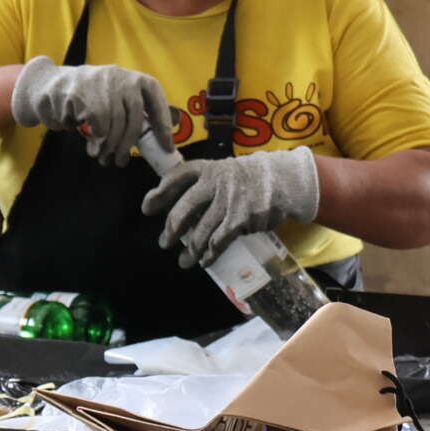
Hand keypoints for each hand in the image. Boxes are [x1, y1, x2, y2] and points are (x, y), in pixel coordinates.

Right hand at [10, 57, 173, 166]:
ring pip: (113, 123)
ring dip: (109, 146)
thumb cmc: (87, 98)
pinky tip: (91, 146)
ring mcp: (99, 84)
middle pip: (133, 117)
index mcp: (132, 78)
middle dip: (127, 144)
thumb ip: (130, 113)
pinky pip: (95, 125)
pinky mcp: (80, 94)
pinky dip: (95, 140)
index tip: (167, 146)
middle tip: (121, 161)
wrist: (48, 85)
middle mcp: (119, 77)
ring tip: (103, 157)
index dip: (163, 123)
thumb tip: (153, 140)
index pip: (155, 98)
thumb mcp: (112, 98)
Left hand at [141, 146, 320, 268]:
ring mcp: (228, 201)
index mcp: (206, 169)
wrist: (282, 180)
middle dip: (171, 230)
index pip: (175, 178)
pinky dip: (210, 254)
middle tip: (164, 243)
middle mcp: (215, 183)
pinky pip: (219, 241)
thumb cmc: (245, 178)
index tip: (147, 209)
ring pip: (201, 232)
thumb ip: (198, 184)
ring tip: (184, 261)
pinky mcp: (241, 219)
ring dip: (190, 250)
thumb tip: (168, 205)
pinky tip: (205, 261)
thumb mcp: (221, 171)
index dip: (159, 193)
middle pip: (183, 210)